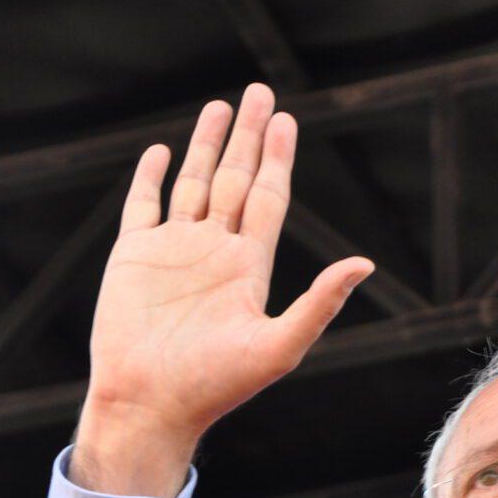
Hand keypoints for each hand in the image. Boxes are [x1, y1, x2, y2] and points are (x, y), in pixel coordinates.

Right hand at [73, 82, 374, 495]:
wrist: (150, 405)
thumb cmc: (215, 386)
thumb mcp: (278, 345)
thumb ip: (320, 302)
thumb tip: (365, 263)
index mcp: (248, 267)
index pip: (267, 198)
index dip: (278, 160)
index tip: (286, 121)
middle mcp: (213, 252)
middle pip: (235, 179)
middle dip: (248, 136)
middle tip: (260, 92)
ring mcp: (172, 252)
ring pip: (193, 184)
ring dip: (206, 146)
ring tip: (220, 106)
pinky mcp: (133, 258)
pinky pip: (144, 206)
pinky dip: (152, 178)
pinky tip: (162, 153)